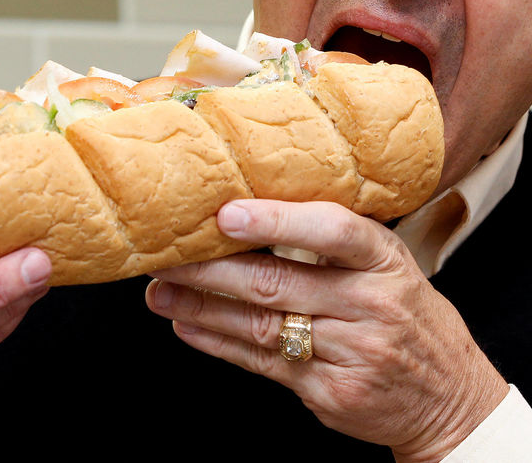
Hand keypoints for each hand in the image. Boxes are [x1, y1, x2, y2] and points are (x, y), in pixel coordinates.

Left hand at [146, 199, 506, 461]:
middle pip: (277, 283)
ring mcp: (351, 353)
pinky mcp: (330, 392)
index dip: (276, 221)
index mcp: (385, 262)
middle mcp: (370, 305)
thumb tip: (250, 213)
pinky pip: (262, 364)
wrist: (450, 397)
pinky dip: (219, 343)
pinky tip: (188, 326)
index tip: (226, 214)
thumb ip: (335, 243)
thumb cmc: (406, 317)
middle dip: (211, 270)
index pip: (332, 231)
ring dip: (202, 307)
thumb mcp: (389, 268)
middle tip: (165, 257)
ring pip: (261, 326)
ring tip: (160, 292)